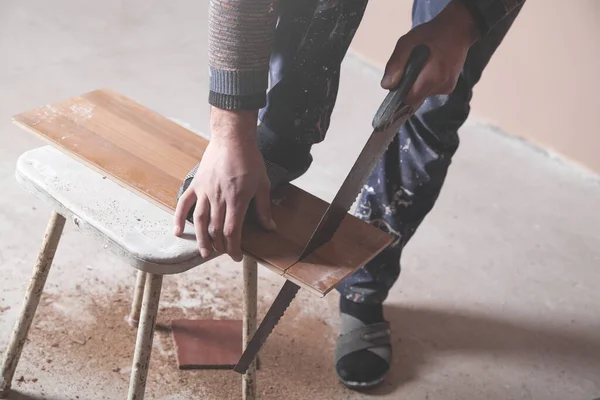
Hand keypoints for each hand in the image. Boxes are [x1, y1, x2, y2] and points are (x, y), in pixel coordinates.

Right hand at [173, 108, 275, 261]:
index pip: (233, 231)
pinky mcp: (196, 184)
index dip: (234, 248)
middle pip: (216, 229)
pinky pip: (184, 204)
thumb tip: (270, 227)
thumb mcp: (263, 184)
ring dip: (201, 239)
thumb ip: (264, 208)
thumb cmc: (250, 160)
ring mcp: (205, 191)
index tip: (237, 257)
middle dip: (220, 246)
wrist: (232, 139)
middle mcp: (219, 198)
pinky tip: (178, 232)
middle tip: (223, 254)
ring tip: (205, 252)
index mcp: (237, 199)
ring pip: (200, 221)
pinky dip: (179, 218)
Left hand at [381, 1, 479, 105]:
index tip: (398, 81)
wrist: (457, 29)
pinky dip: (426, 83)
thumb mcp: (406, 42)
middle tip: (410, 68)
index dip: (401, 93)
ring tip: (422, 65)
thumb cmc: (430, 34)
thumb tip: (387, 86)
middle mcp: (442, 86)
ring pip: (423, 95)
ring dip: (418, 84)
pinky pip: (431, 91)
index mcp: (432, 78)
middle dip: (409, 88)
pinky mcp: (449, 87)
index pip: (409, 100)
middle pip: (415, 99)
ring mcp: (447, 88)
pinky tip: (430, 68)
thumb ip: (395, 64)